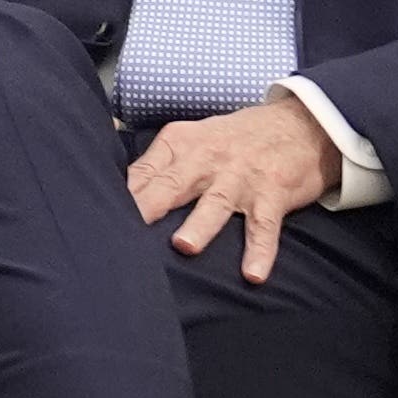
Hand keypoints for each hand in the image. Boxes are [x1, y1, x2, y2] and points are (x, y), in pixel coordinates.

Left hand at [128, 96, 337, 286]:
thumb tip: (119, 187)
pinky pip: (265, 226)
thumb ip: (157, 163)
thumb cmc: (238, 138)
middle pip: (172, 185)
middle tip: (124, 229)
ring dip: (201, 225)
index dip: (122, 196)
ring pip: (217, 204)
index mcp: (183, 145)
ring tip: (184, 246)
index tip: (96, 217)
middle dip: (149, 206)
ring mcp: (241, 178)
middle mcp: (208, 160)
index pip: (144, 172)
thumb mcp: (194, 138)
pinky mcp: (272, 194)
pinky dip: (261, 250)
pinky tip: (253, 274)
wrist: (302, 124)